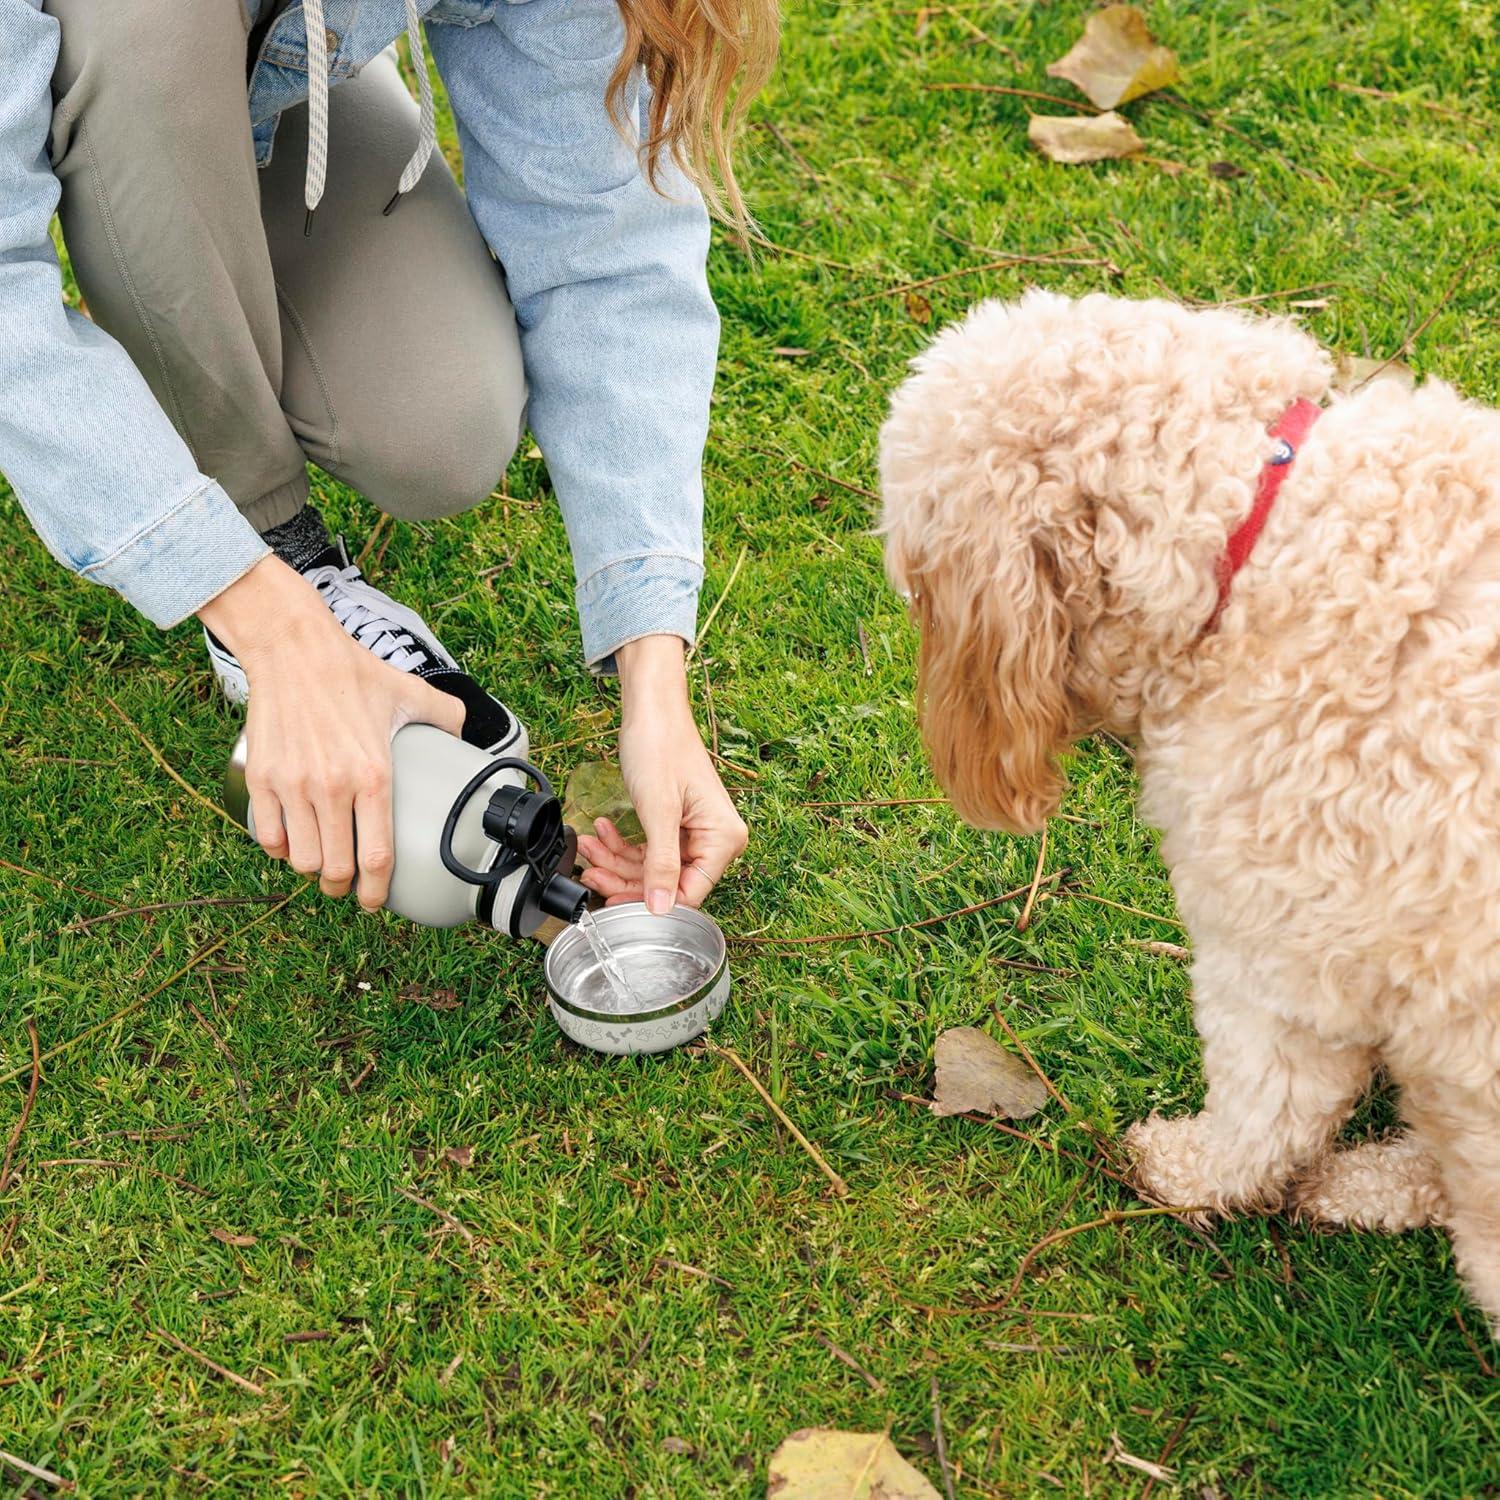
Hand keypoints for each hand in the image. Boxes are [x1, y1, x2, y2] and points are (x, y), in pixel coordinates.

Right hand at [199, 555, 464, 908]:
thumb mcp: (411, 693)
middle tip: (347, 885)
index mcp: (374, 776)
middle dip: (342, 887)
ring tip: (321, 865)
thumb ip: (446, 718)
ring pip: (300, 860)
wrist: (294, 650)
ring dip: (312, 871)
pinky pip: (268, 836)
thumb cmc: (354, 673)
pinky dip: (280, 849)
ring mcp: (292, 785)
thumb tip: (466, 739)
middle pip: (335, 868)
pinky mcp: (261, 778)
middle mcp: (332, 787)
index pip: (377, 857)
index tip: (377, 901)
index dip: (377, 892)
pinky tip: (293, 844)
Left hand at [575, 635, 746, 911]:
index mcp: (723, 838)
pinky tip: (601, 833)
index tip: (615, 903)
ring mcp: (695, 831)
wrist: (652, 708)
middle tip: (592, 871)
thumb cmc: (660, 746)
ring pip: (651, 867)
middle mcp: (715, 838)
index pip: (689, 893)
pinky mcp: (676, 824)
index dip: (649, 902)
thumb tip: (662, 908)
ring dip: (616, 860)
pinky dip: (622, 845)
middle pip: (667, 882)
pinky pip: (648, 849)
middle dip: (624, 878)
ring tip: (590, 847)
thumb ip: (661, 864)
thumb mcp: (658, 811)